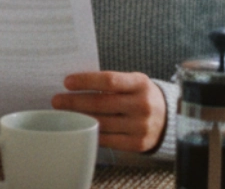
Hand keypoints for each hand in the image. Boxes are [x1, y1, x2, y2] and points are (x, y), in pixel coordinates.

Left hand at [50, 71, 165, 152]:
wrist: (168, 118)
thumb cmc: (140, 95)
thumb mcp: (132, 82)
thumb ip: (110, 82)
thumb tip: (74, 84)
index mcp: (140, 83)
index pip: (109, 80)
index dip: (86, 81)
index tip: (67, 82)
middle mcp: (142, 105)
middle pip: (102, 103)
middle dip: (75, 102)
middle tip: (56, 101)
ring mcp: (141, 126)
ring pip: (102, 123)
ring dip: (79, 119)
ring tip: (63, 114)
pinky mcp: (138, 144)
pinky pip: (108, 140)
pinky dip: (91, 133)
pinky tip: (79, 128)